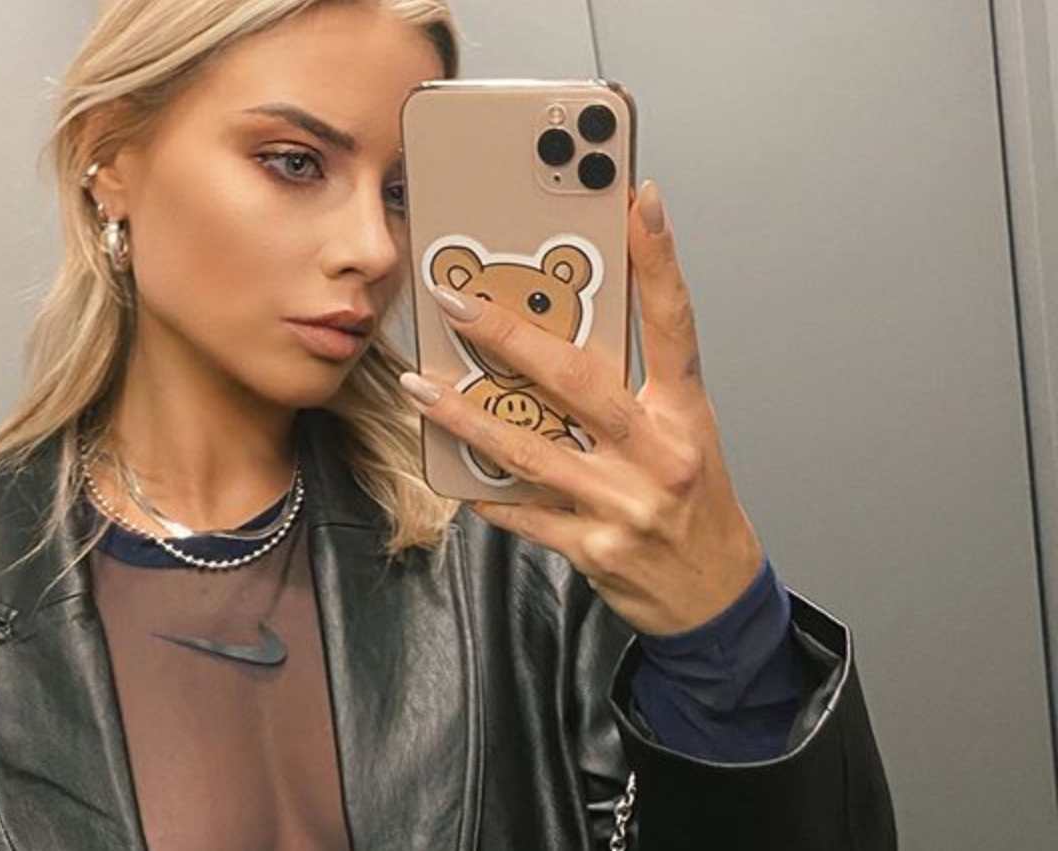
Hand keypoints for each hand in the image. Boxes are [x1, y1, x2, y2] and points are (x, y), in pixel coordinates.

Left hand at [398, 180, 763, 635]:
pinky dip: (484, 492)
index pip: (673, 323)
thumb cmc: (694, 503)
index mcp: (684, 413)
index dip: (658, 258)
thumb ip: (632, 390)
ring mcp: (624, 502)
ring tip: (419, 384)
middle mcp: (658, 451)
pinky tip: (449, 472)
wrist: (716, 597)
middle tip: (456, 299)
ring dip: (465, 415)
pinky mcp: (593, 547)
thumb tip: (556, 341)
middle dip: (509, 336)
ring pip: (529, 448)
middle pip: (577, 379)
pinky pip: (522, 512)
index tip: (637, 197)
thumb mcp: (682, 435)